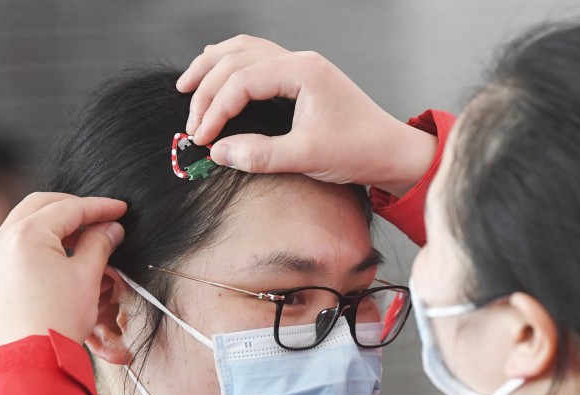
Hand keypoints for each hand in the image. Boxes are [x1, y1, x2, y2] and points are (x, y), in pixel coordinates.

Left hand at [0, 192, 125, 347]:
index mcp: (27, 234)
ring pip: (18, 227)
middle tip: (95, 217)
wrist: (27, 363)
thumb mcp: (87, 278)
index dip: (99, 207)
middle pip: (38, 206)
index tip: (120, 210)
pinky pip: (6, 253)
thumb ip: (100, 245)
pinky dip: (29, 249)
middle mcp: (0, 241)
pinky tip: (49, 264)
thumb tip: (110, 228)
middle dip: (70, 207)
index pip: (70, 208)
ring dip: (48, 227)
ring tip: (75, 241)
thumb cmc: (58, 320)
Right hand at [177, 35, 436, 195]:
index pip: (242, 81)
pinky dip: (231, 68)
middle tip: (192, 124)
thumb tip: (219, 153)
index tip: (202, 138)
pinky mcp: (300, 81)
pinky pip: (257, 62)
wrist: (392, 152)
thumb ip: (260, 154)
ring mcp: (300, 68)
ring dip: (213, 69)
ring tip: (187, 87)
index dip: (216, 110)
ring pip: (244, 53)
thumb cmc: (360, 150)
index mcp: (302, 71)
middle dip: (207, 91)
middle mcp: (299, 61)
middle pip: (236, 60)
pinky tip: (217, 76)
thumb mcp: (307, 157)